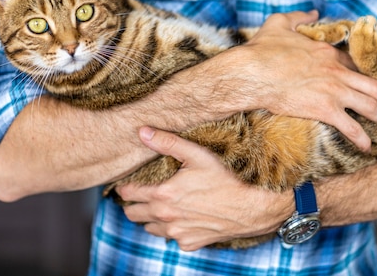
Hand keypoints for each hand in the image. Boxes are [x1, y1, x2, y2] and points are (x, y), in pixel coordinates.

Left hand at [115, 127, 294, 250]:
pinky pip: (172, 238)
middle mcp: (165, 217)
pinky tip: (184, 216)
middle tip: (142, 194)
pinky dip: (173, 229)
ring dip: (151, 218)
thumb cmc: (225, 178)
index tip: (128, 182)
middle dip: (133, 204)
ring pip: (149, 228)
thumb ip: (167, 143)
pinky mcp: (189, 243)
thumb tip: (143, 132)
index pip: (129, 193)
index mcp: (163, 195)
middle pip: (133, 214)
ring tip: (162, 204)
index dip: (125, 187)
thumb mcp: (197, 154)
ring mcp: (177, 233)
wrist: (251, 207)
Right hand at [241, 11, 376, 150]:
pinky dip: (362, 138)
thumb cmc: (261, 50)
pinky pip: (352, 127)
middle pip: (374, 87)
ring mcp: (333, 91)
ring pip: (370, 106)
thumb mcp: (279, 23)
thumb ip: (299, 17)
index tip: (364, 85)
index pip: (355, 65)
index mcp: (328, 53)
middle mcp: (337, 71)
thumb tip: (314, 12)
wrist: (251, 73)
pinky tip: (366, 146)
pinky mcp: (325, 110)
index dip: (363, 76)